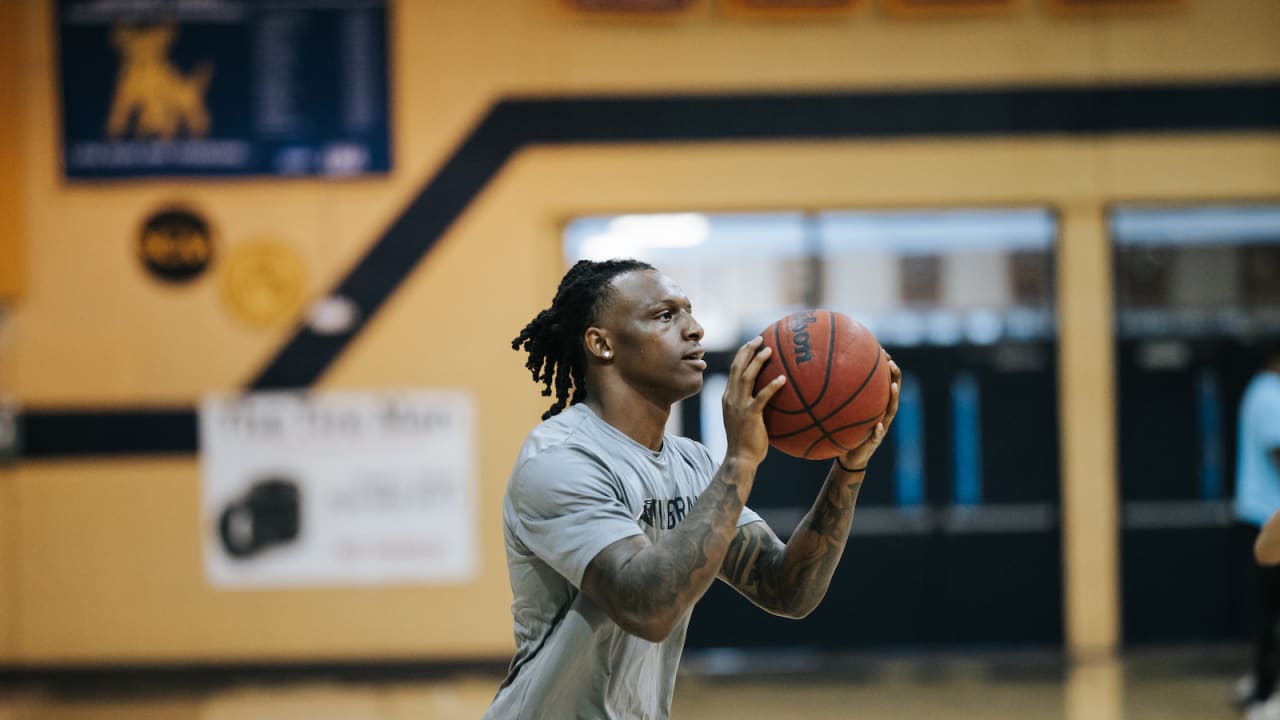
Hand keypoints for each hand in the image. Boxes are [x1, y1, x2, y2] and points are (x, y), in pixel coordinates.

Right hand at [722, 336, 785, 467]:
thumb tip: (771, 398)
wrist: (739, 459)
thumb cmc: (747, 443)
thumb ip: (753, 406)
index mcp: (728, 398)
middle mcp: (731, 398)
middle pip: (737, 368)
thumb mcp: (746, 420)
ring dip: (757, 361)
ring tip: (769, 350)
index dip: (742, 355)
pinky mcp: (749, 415)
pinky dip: (771, 386)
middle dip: (747, 351)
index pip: (733, 371)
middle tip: (760, 338)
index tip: (752, 344)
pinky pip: (761, 396)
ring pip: (746, 377)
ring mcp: (738, 406)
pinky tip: (783, 378)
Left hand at [838, 357, 900, 476]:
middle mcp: (881, 414)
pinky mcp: (874, 442)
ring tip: (893, 386)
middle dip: (895, 376)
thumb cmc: (842, 432)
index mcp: (875, 405)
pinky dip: (879, 430)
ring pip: (891, 410)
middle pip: (893, 392)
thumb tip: (814, 376)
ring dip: (893, 397)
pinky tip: (878, 425)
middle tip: (891, 363)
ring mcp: (881, 427)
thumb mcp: (838, 413)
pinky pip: (878, 435)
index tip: (882, 350)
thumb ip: (834, 398)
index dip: (885, 366)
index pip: (884, 381)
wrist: (848, 458)